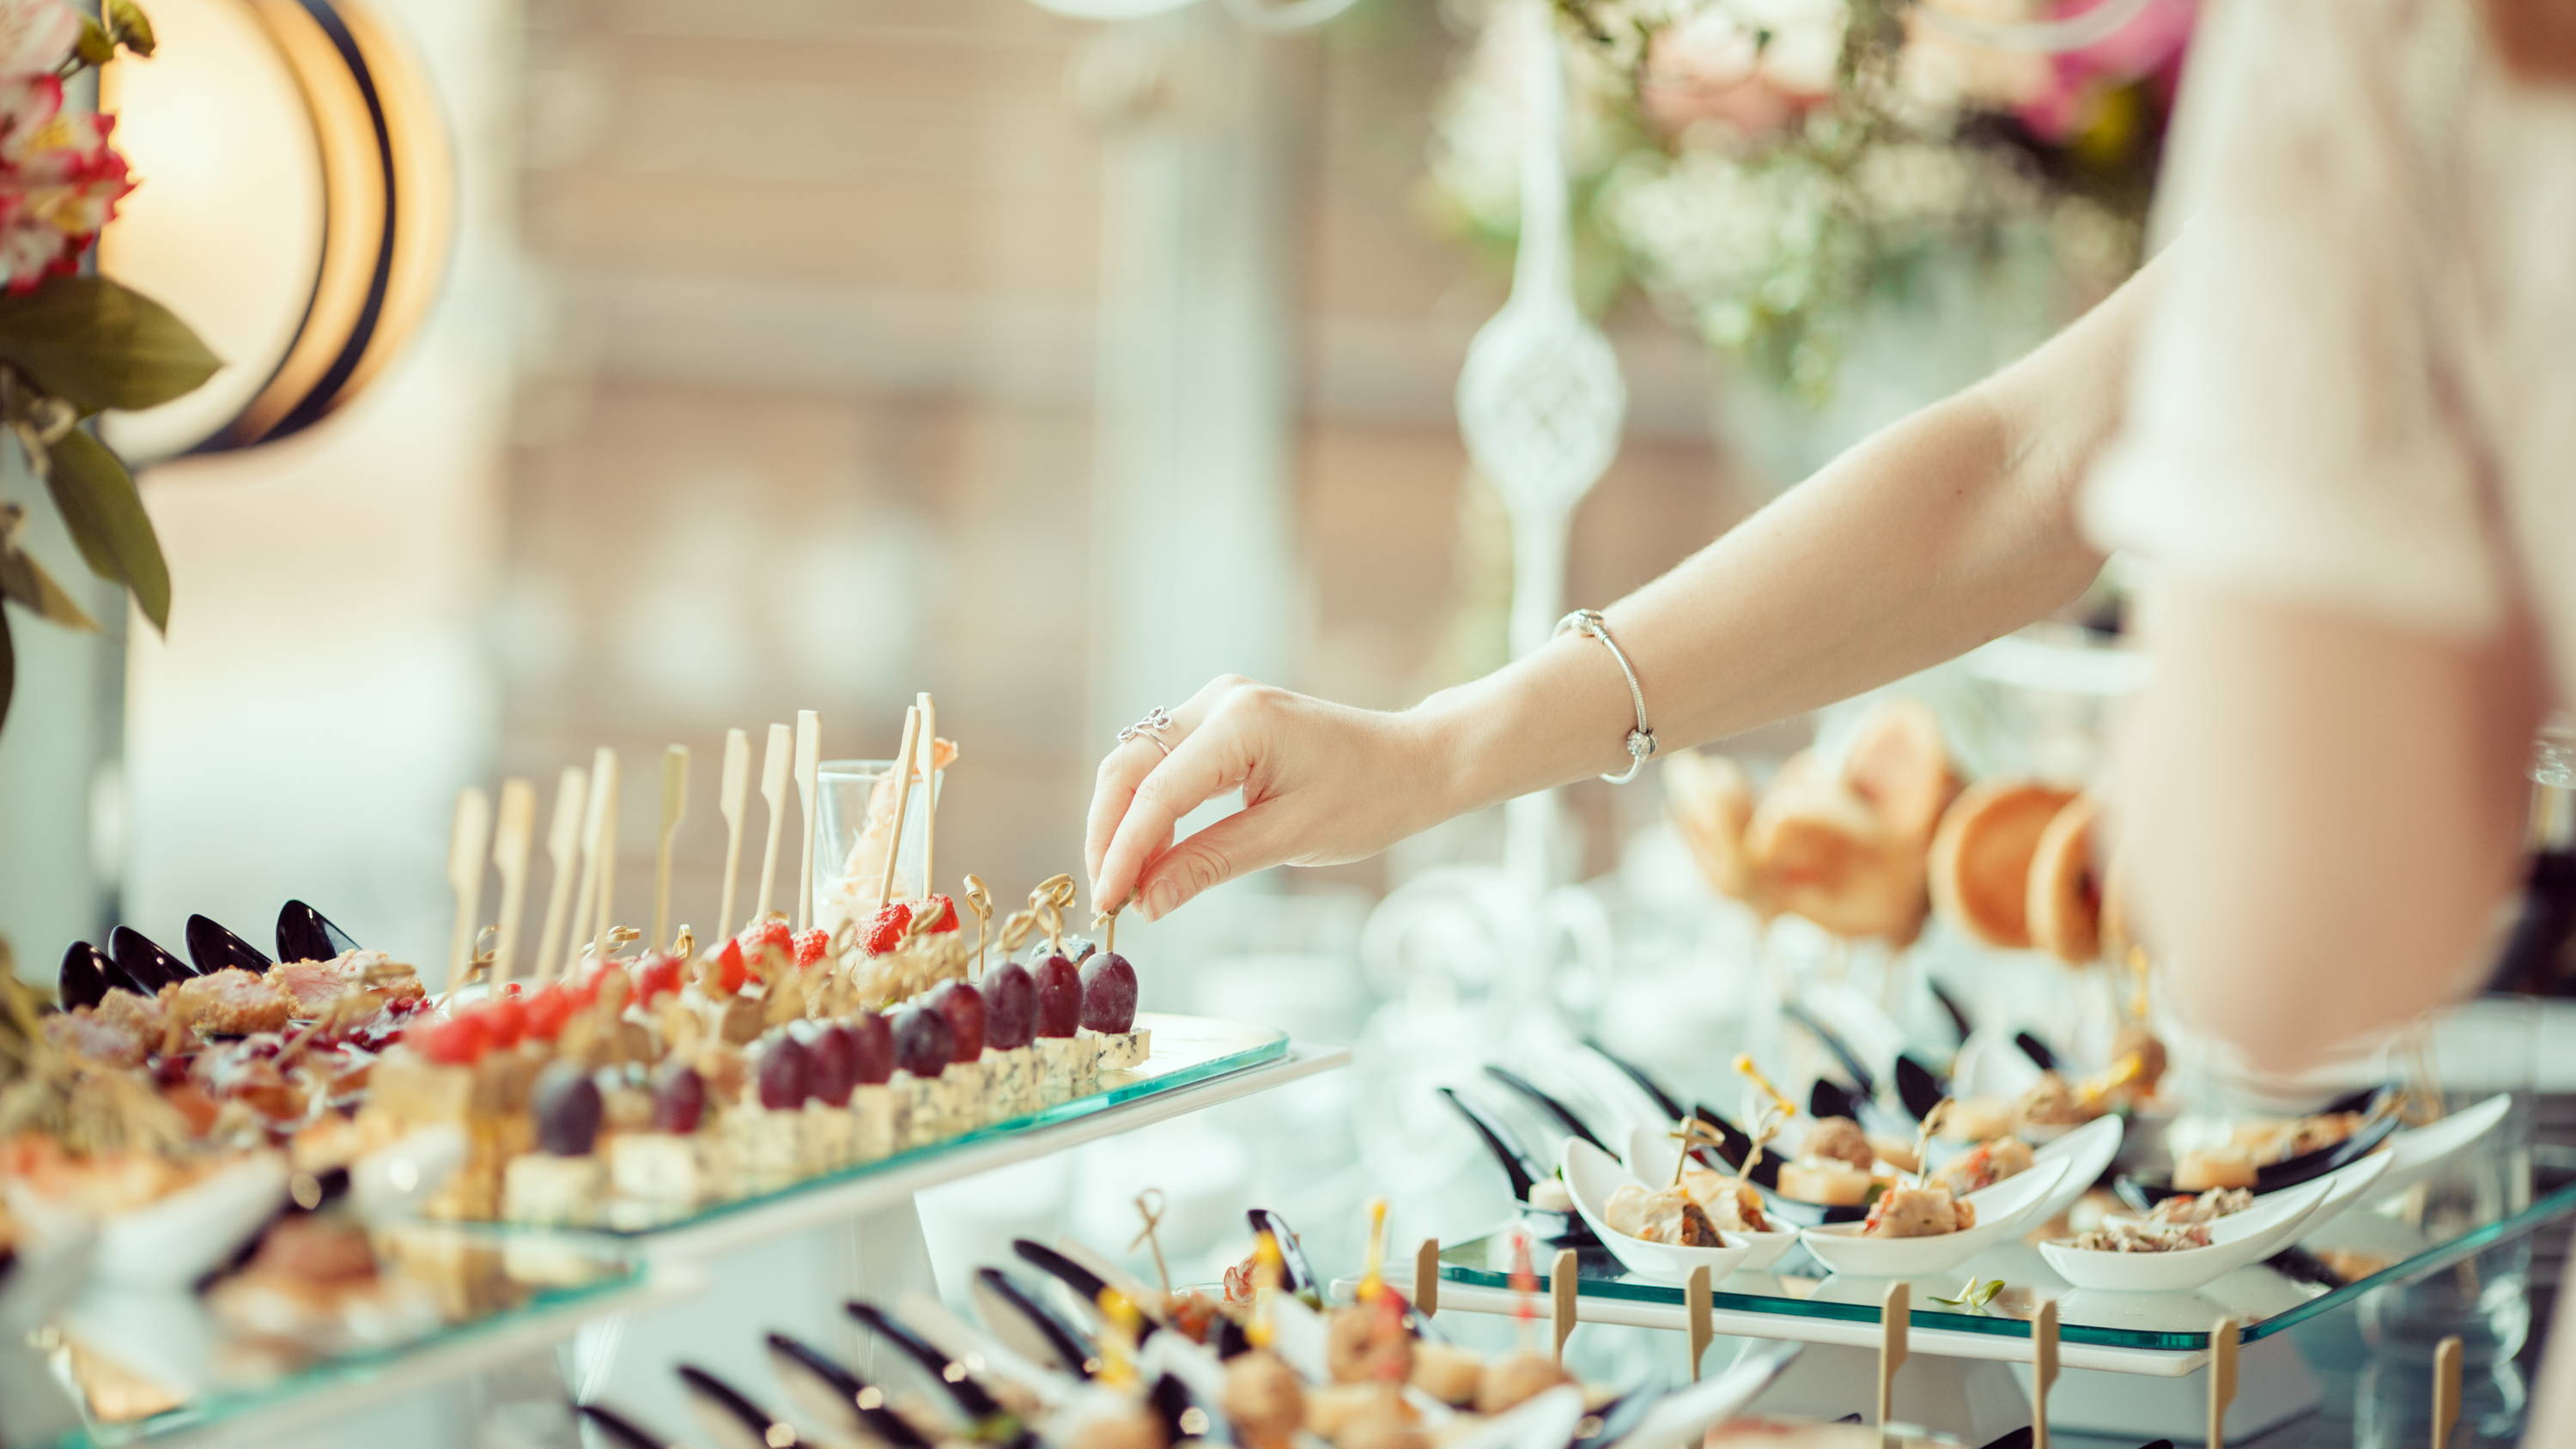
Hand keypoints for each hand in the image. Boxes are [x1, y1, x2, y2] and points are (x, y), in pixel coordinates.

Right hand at [1086, 675, 1457, 920]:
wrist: (1414, 762)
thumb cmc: (1368, 796)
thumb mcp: (1288, 839)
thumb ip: (1209, 865)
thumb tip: (1147, 903)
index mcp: (1242, 722)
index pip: (1158, 791)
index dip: (1124, 851)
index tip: (1108, 904)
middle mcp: (1219, 700)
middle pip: (1129, 766)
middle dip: (1109, 834)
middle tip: (1107, 899)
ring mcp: (1217, 704)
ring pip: (1138, 763)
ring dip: (1125, 823)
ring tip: (1128, 885)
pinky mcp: (1220, 720)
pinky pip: (1164, 763)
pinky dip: (1151, 810)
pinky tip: (1153, 855)